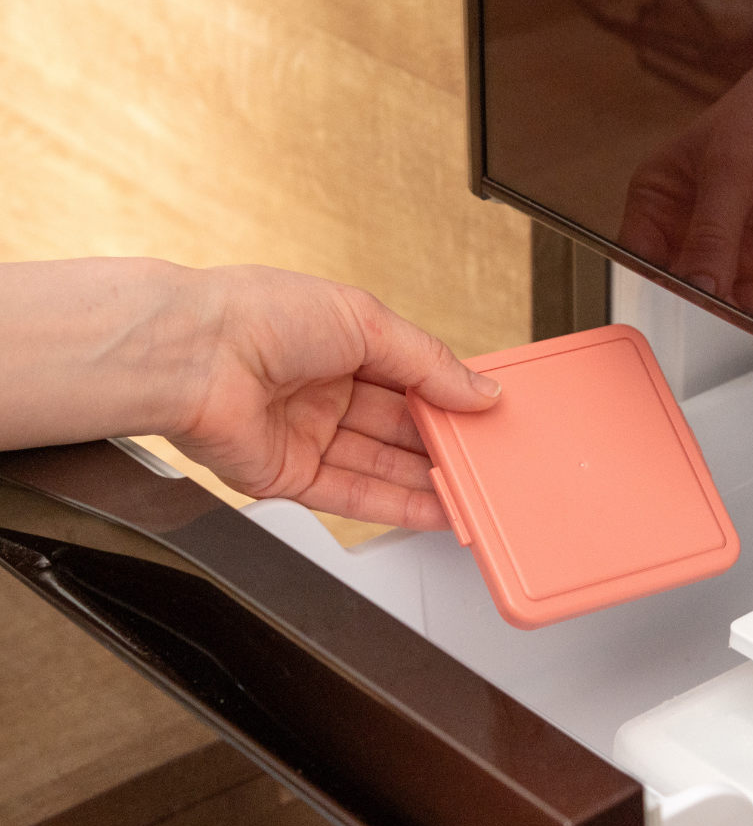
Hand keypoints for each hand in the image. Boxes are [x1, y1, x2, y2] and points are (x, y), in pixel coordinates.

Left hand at [167, 265, 500, 529]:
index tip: (485, 415)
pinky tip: (437, 510)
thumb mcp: (367, 321)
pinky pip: (354, 496)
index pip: (411, 377)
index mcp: (340, 342)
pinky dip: (398, 505)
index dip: (448, 397)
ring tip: (474, 492)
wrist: (192, 355)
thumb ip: (429, 362)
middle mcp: (323, 389)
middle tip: (487, 458)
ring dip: (428, 480)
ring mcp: (306, 434)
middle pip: (399, 426)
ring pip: (382, 465)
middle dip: (442, 442)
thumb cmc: (259, 315)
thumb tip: (479, 389)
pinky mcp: (290, 476)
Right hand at [620, 37, 752, 319]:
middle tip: (705, 318)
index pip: (639, 253)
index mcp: (659, 197)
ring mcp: (728, 249)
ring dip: (722, 318)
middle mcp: (687, 228)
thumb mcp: (733, 165)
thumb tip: (696, 285)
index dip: (651, 280)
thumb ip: (712, 230)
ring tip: (732, 327)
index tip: (674, 300)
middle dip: (688, 304)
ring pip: (713, 300)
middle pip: (674, 283)